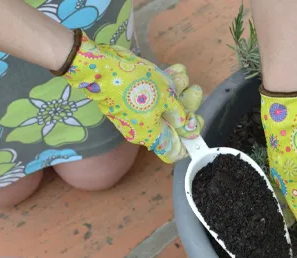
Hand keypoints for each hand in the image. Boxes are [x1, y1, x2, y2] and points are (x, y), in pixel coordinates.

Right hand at [62, 31, 202, 162]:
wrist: (101, 66)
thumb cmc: (135, 85)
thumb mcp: (166, 99)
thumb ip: (181, 116)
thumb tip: (190, 131)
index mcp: (151, 135)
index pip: (174, 152)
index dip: (189, 141)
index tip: (195, 122)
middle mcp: (143, 129)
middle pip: (173, 125)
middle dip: (187, 107)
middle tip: (193, 91)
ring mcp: (137, 113)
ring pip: (165, 107)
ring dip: (178, 91)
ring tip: (182, 76)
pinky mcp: (132, 99)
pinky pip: (154, 95)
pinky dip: (165, 84)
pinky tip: (174, 70)